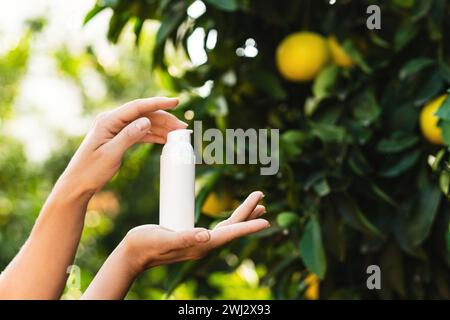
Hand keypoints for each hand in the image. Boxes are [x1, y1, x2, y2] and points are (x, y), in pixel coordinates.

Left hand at [61, 97, 186, 193]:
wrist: (78, 184)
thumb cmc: (91, 170)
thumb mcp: (111, 154)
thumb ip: (129, 136)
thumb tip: (146, 121)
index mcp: (108, 120)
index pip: (137, 107)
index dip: (158, 103)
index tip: (175, 102)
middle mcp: (112, 120)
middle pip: (144, 114)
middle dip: (165, 119)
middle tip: (183, 128)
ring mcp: (116, 128)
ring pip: (144, 124)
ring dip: (162, 128)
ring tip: (179, 135)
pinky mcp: (119, 137)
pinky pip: (140, 133)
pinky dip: (153, 136)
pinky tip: (165, 139)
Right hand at [121, 191, 267, 274]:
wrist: (133, 254)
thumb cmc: (145, 245)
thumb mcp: (164, 238)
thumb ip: (185, 238)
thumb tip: (206, 235)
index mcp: (201, 245)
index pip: (230, 233)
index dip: (249, 226)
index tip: (266, 221)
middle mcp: (204, 245)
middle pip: (232, 228)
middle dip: (248, 214)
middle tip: (262, 200)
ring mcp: (199, 242)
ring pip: (227, 228)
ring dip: (241, 217)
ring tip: (256, 208)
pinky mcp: (192, 238)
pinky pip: (217, 228)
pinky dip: (229, 220)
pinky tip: (229, 217)